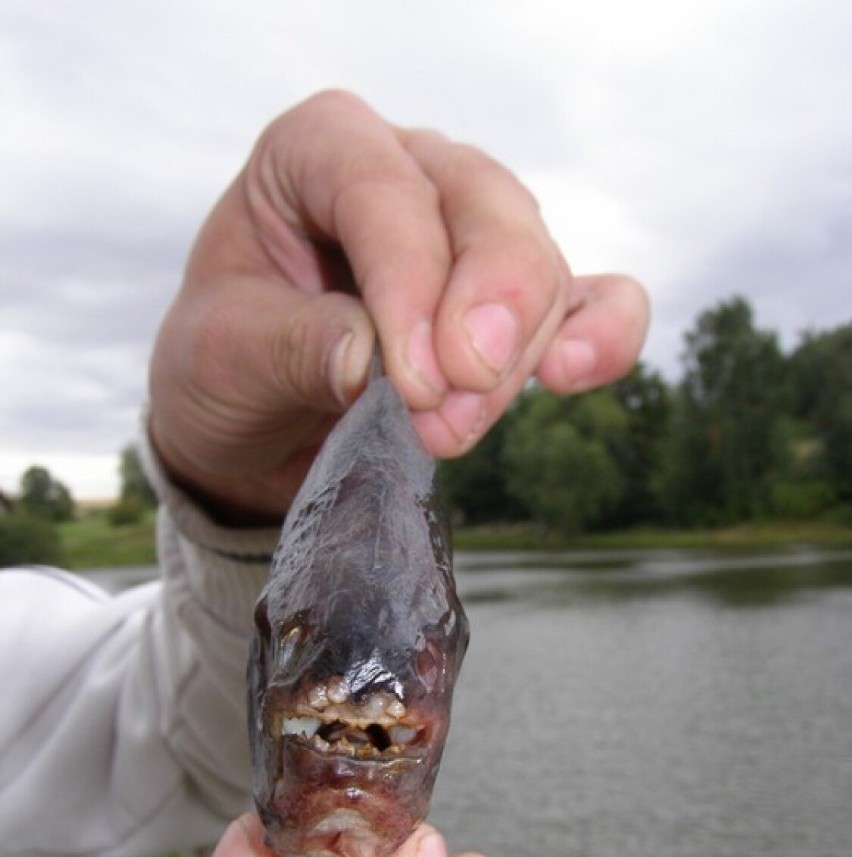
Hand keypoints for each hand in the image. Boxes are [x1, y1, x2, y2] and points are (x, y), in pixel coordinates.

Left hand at [149, 89, 647, 522]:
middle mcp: (407, 172)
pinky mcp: (513, 304)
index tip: (414, 380)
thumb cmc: (224, 362)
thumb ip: (293, 345)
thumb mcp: (222, 355)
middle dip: (483, 310)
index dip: (410, 283)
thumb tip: (374, 359)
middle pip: (485, 209)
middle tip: (452, 404)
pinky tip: (574, 373)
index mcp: (319, 150)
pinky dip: (599, 334)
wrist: (251, 419)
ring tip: (452, 431)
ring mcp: (469, 234)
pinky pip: (589, 300)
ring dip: (513, 355)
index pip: (384, 190)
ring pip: (536, 260)